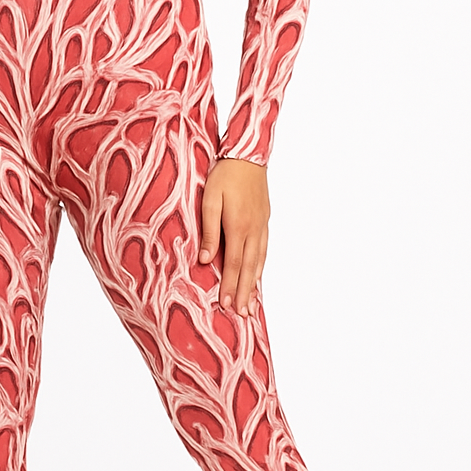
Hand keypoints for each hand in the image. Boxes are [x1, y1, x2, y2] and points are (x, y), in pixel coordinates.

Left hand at [199, 158, 269, 316]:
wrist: (248, 155)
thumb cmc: (224, 175)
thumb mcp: (209, 200)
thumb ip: (208, 230)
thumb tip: (206, 259)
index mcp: (238, 226)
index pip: (233, 263)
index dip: (229, 286)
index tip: (226, 305)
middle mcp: (253, 230)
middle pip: (248, 268)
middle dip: (244, 293)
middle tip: (242, 314)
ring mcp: (262, 226)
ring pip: (259, 261)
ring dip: (254, 284)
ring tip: (252, 304)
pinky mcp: (265, 220)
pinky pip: (264, 250)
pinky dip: (261, 267)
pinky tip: (258, 276)